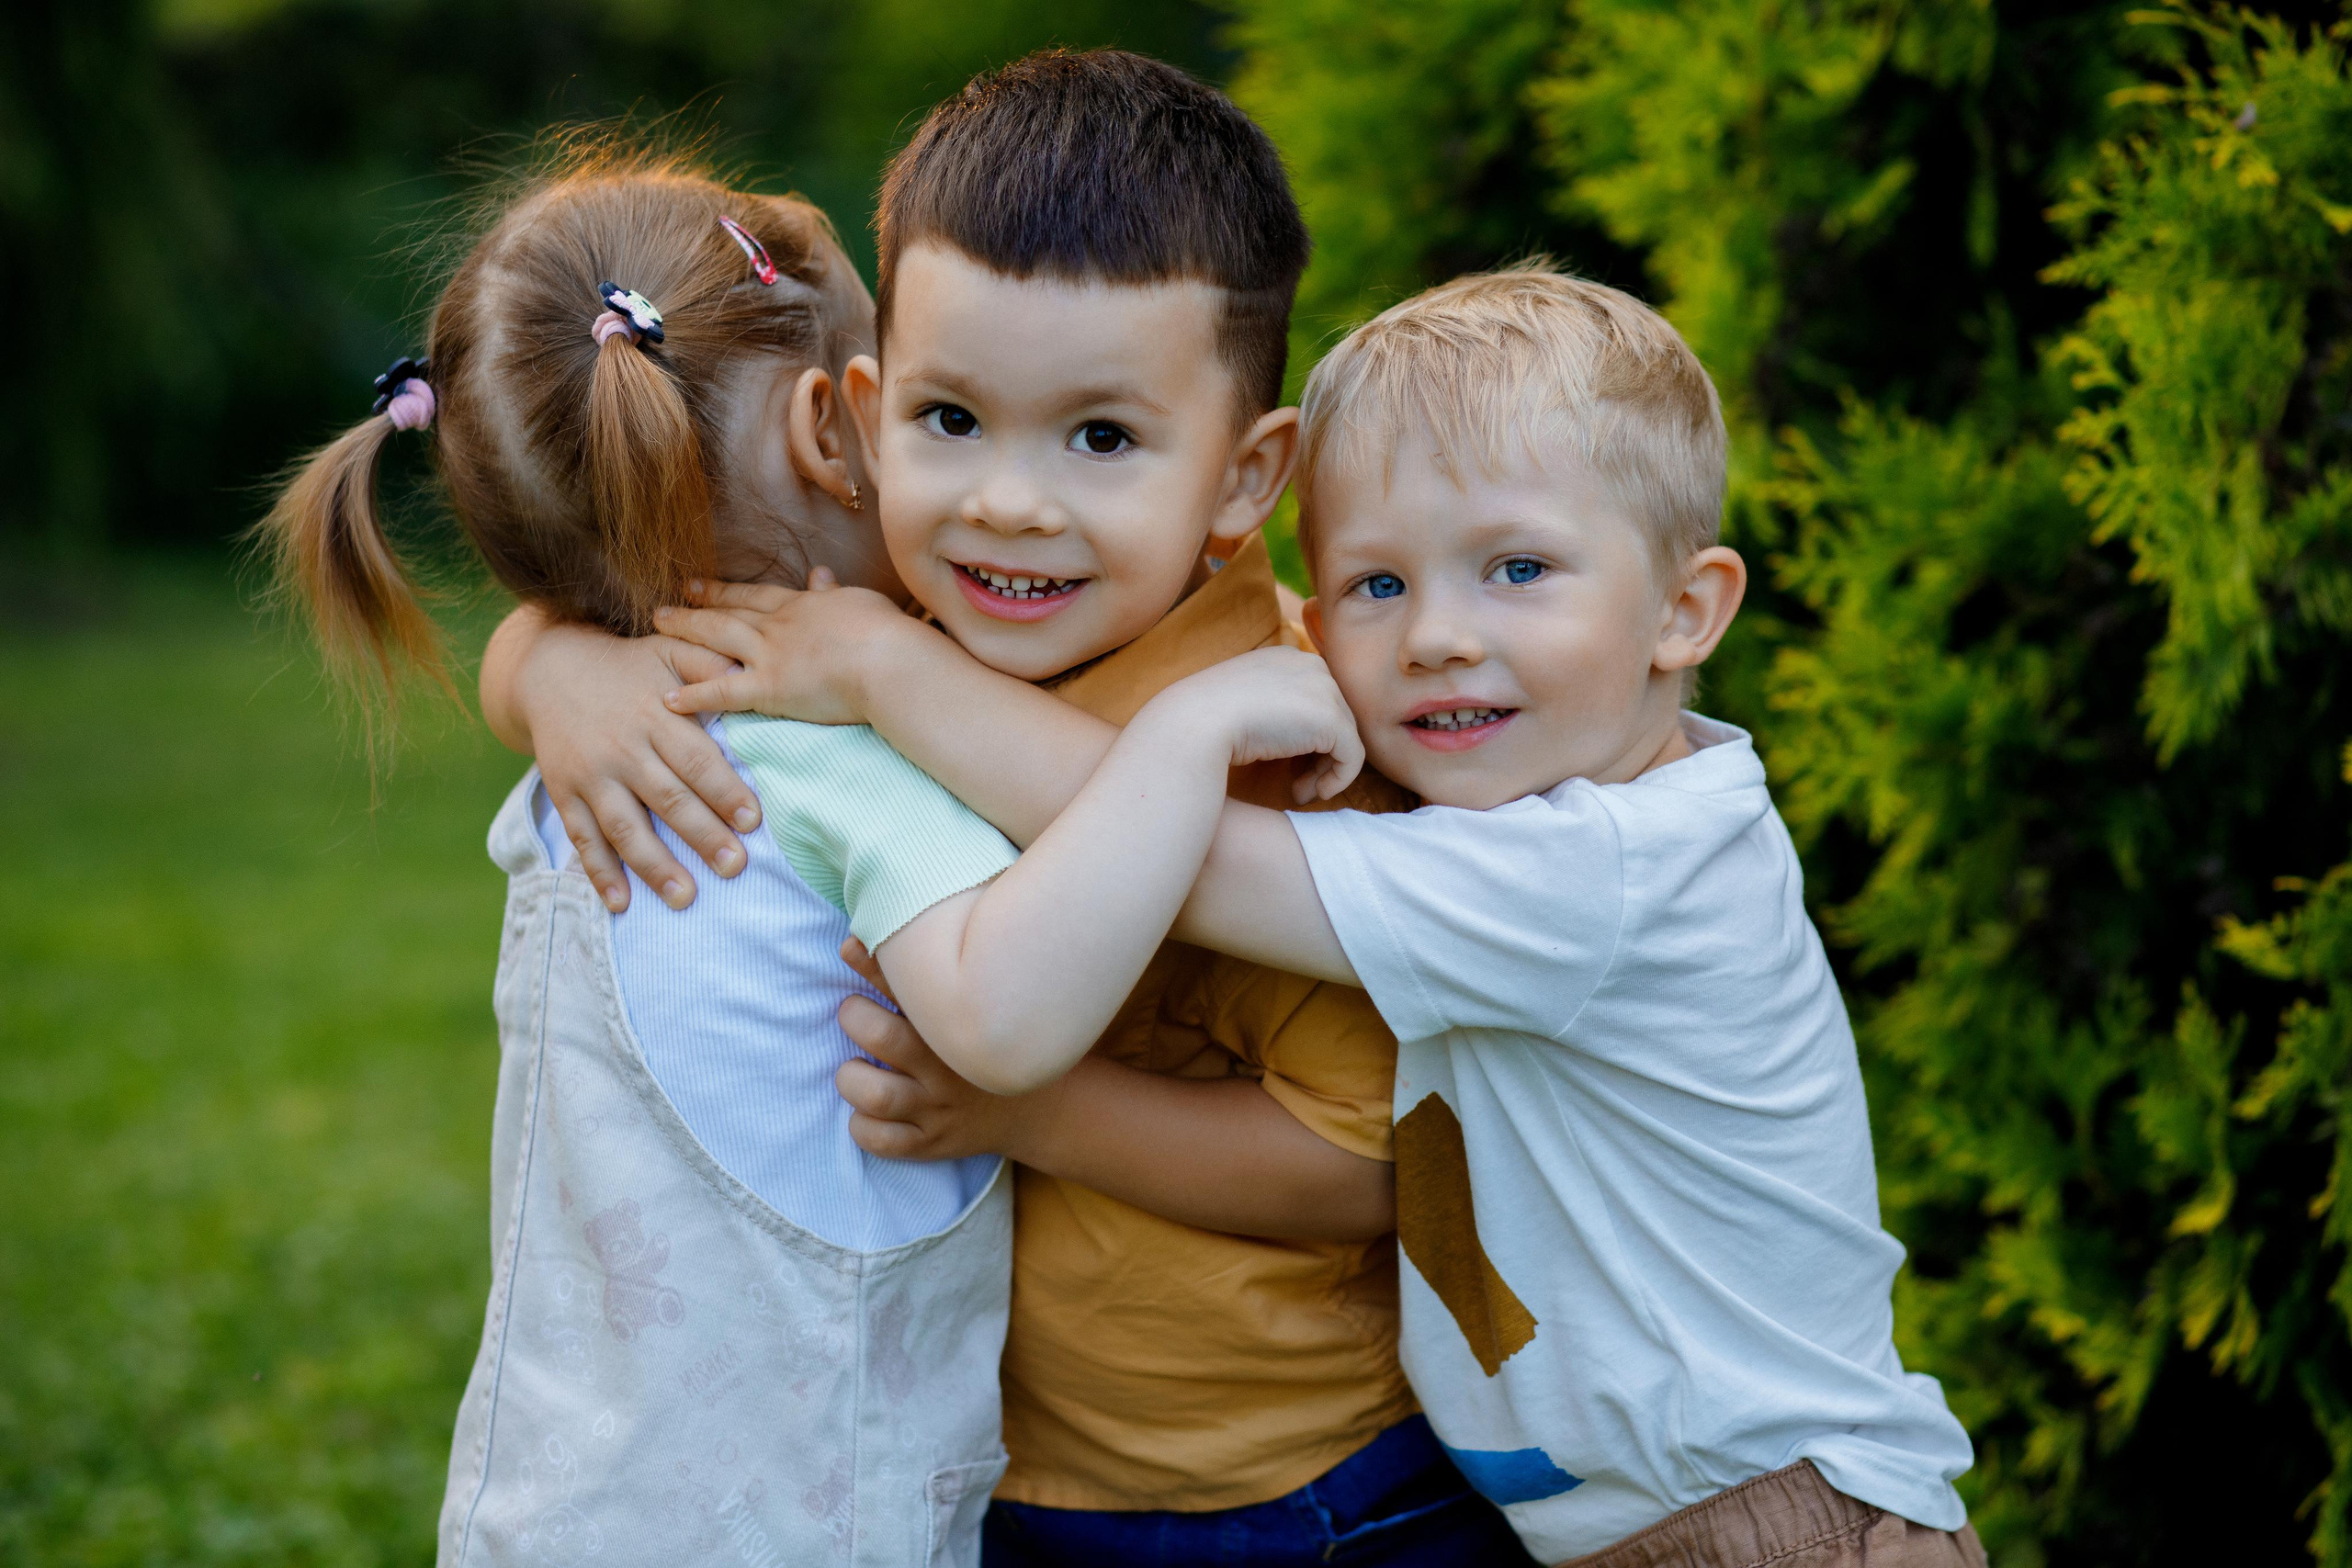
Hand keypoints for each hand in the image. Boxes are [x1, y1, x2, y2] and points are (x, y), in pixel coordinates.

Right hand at [502, 617, 760, 911]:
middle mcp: (622, 749)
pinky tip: (621, 903)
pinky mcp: (564, 793)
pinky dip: (600, 872)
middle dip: (702, 835)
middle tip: (733, 867)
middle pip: (667, 798)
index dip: (723, 790)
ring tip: (685, 898)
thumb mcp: (668, 651)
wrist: (548, 668)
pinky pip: (583, 838)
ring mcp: (591, 775)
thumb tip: (751, 670)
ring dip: (654, 866)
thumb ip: (708, 665)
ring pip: (625, 827)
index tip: (752, 821)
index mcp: (655, 715)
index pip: (695, 759)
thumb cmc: (627, 667)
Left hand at [651, 570, 919, 724]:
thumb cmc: (888, 633)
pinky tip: (668, 699)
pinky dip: (694, 695)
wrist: (890, 660)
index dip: (726, 590)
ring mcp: (771, 655)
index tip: (699, 584)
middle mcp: (780, 625)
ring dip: (685, 629)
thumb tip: (820, 573)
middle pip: (729, 610)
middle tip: (669, 600)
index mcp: (804, 605)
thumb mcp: (860, 602)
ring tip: (656, 624)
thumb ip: (834, 591)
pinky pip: (723, 692)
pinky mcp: (770, 688)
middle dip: (697, 604)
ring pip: (717, 637)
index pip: (756, 595)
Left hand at [833, 937, 1040, 1161]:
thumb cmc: (991, 1042)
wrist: (1043, 1110)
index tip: (849, 948)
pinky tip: (867, 1110)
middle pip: (884, 1038)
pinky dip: (862, 1126)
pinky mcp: (932, 1143)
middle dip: (855, 1018)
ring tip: (855, 1069)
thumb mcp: (973, 1006)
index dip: (872, 963)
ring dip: (851, 1079)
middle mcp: (950, 1067)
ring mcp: (941, 1108)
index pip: (912, 984)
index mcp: (959, 1024)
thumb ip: (928, 972)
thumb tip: (865, 933)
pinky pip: (882, 1141)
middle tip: (855, 1014)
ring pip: (877, 1096)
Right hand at [1146, 646, 1365, 803]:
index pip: (1314, 698)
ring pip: (1345, 738)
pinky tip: (1312, 794)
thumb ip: (1270, 706)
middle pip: (1334, 718)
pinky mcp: (1333, 721)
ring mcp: (1325, 690)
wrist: (1197, 723)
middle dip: (1319, 755)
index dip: (1307, 734)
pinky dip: (1337, 780)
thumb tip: (1288, 733)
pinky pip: (1352, 758)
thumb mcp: (1240, 701)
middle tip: (1297, 784)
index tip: (1287, 762)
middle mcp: (1311, 665)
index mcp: (1287, 657)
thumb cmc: (1207, 719)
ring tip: (1301, 792)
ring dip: (1325, 770)